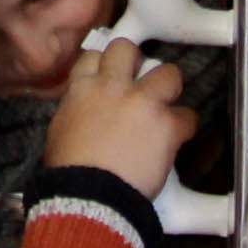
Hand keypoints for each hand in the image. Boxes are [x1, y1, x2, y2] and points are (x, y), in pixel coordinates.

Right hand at [45, 34, 194, 197]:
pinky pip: (187, 116)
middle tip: (140, 83)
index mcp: (82, 89)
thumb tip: (87, 108)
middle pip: (128, 49)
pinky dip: (184, 127)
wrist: (90, 197)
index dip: (105, 65)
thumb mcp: (60, 129)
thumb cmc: (70, 170)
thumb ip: (77, 108)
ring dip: (169, 88)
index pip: (94, 56)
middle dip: (136, 63)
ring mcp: (142, 103)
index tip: (111, 76)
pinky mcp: (166, 125)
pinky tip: (177, 138)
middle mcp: (113, 87)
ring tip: (165, 106)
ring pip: (169, 72)